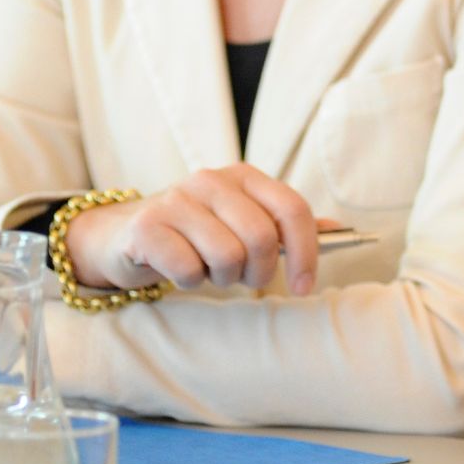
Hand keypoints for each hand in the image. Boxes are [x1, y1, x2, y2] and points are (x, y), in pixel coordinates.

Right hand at [62, 164, 332, 296]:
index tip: (304, 286)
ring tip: (208, 271)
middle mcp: (212, 180)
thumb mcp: (241, 222)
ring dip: (222, 278)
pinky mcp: (147, 226)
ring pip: (227, 256)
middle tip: (242, 279)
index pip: (293, 209)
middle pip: (262, 237)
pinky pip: (188, 269)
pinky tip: (179, 271)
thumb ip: (285, 226)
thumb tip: (340, 230)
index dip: (307, 251)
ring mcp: (177, 199)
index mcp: (245, 176)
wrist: (123, 235)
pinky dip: (190, 281)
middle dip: (259, 272)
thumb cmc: (194, 233)